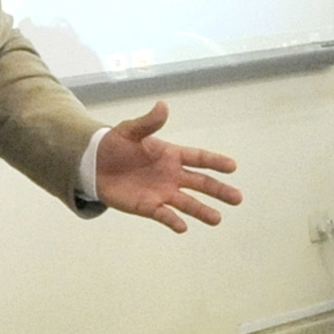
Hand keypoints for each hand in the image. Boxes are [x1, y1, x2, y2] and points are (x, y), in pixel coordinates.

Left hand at [95, 103, 242, 230]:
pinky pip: (164, 215)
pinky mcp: (148, 206)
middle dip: (219, 191)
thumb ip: (148, 122)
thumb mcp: (130, 130)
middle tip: (238, 198)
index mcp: (171, 155)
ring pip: (187, 203)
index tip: (233, 167)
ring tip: (217, 219)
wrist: (95, 164)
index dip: (215, 162)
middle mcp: (172, 175)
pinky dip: (173, 221)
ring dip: (202, 211)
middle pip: (201, 184)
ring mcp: (162, 192)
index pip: (199, 158)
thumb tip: (163, 106)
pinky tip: (183, 227)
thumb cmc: (116, 145)